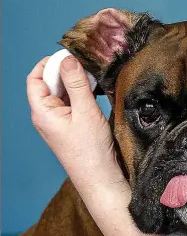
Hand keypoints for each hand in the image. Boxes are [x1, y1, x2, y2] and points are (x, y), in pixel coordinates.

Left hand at [27, 56, 156, 235]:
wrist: (101, 180)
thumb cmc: (91, 152)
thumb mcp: (86, 112)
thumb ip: (76, 83)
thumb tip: (68, 59)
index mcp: (42, 112)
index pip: (35, 78)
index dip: (49, 64)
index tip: (69, 55)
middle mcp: (47, 116)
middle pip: (49, 84)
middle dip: (66, 71)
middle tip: (87, 65)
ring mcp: (59, 123)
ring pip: (63, 94)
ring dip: (76, 83)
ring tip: (94, 79)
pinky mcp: (72, 129)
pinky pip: (73, 105)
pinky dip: (82, 96)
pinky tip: (96, 93)